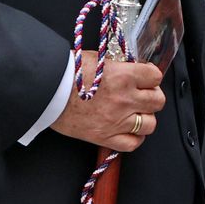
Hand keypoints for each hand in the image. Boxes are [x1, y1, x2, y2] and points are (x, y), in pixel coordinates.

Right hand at [49, 54, 164, 151]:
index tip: (145, 77)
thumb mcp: (99, 60)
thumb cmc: (67, 72)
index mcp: (124, 76)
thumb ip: (119, 67)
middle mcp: (124, 99)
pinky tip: (128, 130)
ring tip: (135, 113)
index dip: (151, 77)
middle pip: (157, 101)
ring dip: (144, 118)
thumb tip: (132, 71)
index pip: (155, 77)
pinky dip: (134, 138)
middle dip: (151, 96)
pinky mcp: (105, 137)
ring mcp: (116, 120)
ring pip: (149, 123)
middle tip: (142, 95)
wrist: (46, 91)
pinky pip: (133, 143)